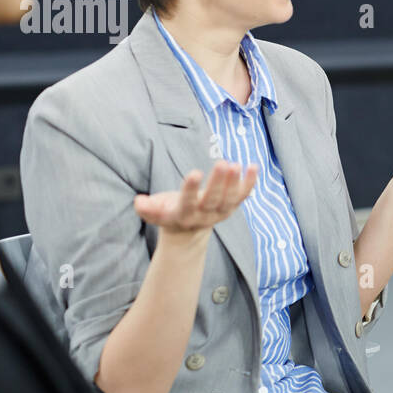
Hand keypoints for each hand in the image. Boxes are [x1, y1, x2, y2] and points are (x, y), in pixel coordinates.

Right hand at [132, 161, 258, 234]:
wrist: (188, 230)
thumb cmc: (169, 212)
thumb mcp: (154, 212)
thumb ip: (147, 208)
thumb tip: (139, 202)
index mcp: (184, 215)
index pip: (188, 203)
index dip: (191, 189)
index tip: (194, 172)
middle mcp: (205, 215)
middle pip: (213, 200)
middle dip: (218, 182)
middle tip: (222, 163)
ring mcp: (221, 211)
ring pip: (230, 198)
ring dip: (235, 181)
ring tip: (236, 164)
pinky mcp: (232, 206)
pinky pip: (243, 195)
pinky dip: (250, 182)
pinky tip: (254, 166)